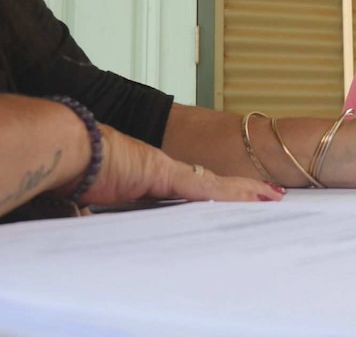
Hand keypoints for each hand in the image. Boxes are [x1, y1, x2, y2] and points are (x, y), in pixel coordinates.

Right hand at [65, 125, 284, 206]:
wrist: (67, 148)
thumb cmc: (79, 170)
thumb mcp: (106, 197)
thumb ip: (119, 209)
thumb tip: (109, 223)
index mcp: (154, 176)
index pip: (197, 188)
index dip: (222, 194)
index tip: (244, 198)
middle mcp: (167, 170)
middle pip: (213, 185)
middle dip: (243, 191)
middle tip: (273, 196)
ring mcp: (168, 169)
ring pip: (216, 185)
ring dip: (245, 192)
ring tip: (273, 198)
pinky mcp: (165, 173)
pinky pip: (204, 188)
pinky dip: (229, 194)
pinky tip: (250, 198)